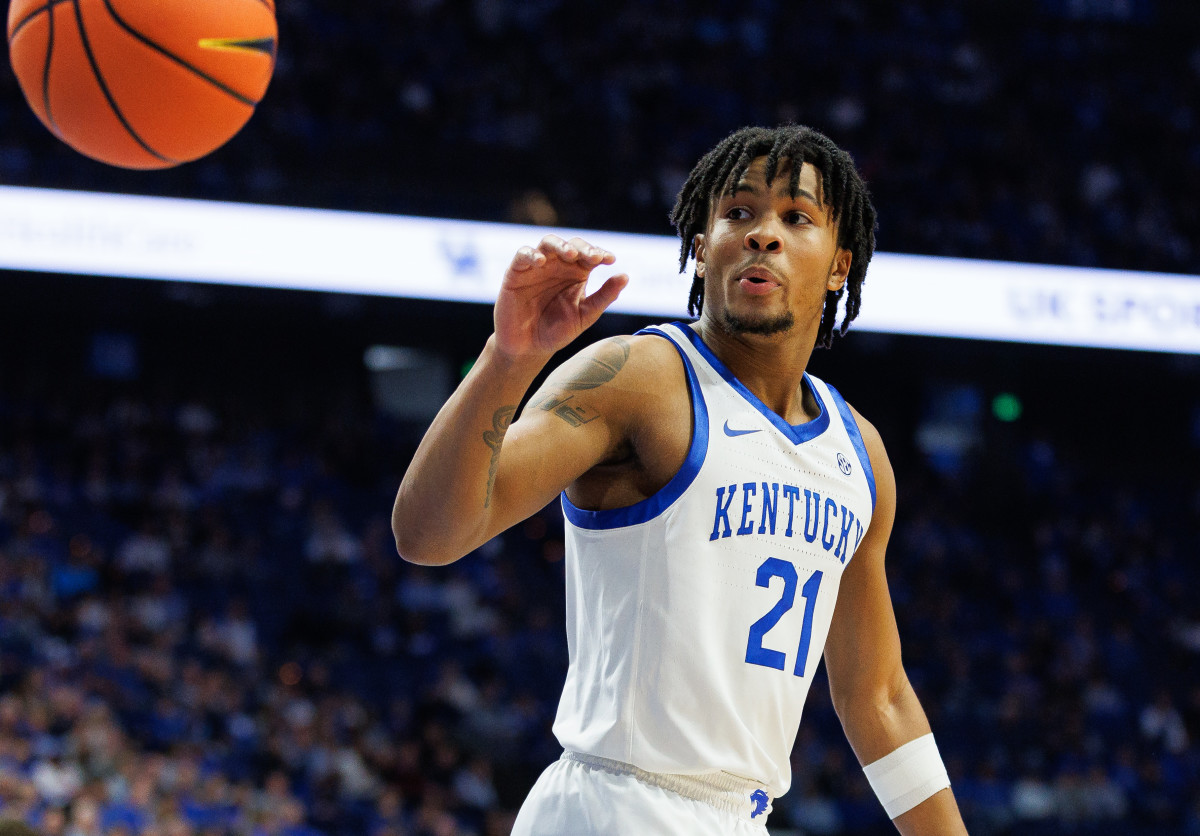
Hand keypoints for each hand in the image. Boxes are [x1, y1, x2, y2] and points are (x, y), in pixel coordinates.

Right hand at [493, 235, 629, 359]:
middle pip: (571, 245)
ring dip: (560, 245)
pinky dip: (531, 254)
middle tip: (594, 257)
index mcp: (576, 273)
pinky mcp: (516, 272)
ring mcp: (537, 267)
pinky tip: (541, 262)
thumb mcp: (585, 316)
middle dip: (583, 248)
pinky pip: (522, 255)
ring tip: (571, 255)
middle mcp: (558, 265)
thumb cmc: (557, 332)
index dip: (600, 253)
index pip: (590, 255)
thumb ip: (604, 297)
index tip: (610, 260)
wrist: (528, 349)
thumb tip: (625, 276)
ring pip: (548, 243)